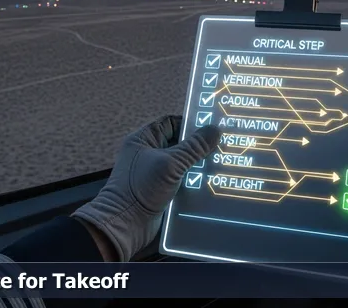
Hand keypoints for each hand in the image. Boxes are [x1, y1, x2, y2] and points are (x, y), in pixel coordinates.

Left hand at [73, 115, 220, 260]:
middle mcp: (149, 154)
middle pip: (179, 143)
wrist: (124, 225)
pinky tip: (213, 181)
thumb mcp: (170, 164)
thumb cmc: (141, 188)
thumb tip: (215, 129)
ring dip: (199, 164)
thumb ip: (193, 147)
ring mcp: (156, 173)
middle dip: (199, 145)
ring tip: (222, 162)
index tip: (212, 126)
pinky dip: (196, 180)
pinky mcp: (163, 191)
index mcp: (143, 140)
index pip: (170, 123)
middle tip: (223, 144)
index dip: (190, 123)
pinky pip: (183, 180)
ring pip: (183, 163)